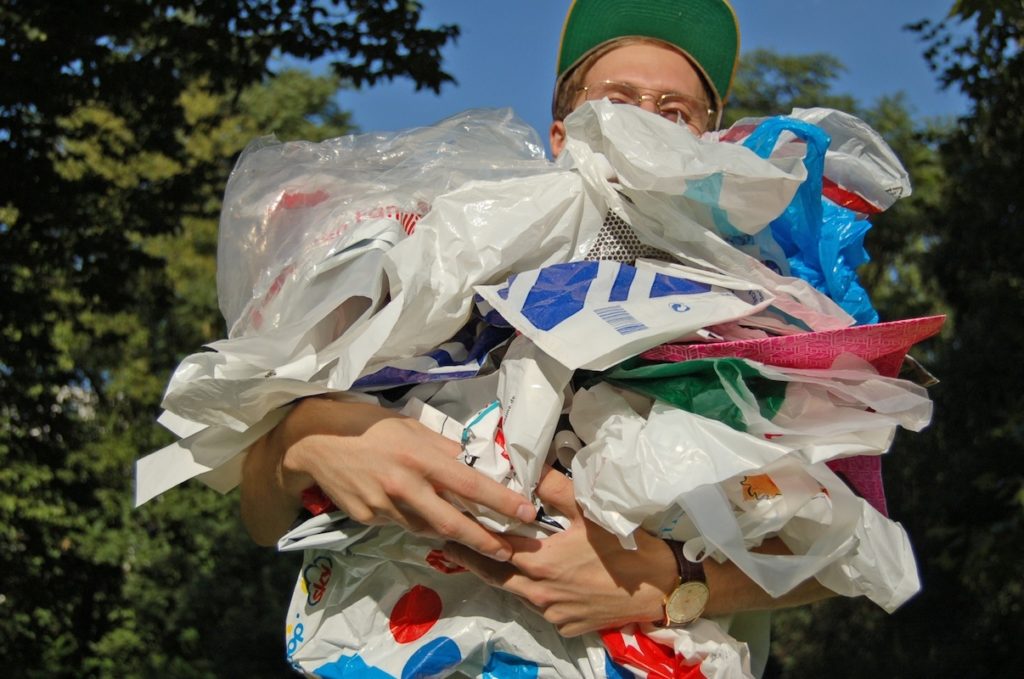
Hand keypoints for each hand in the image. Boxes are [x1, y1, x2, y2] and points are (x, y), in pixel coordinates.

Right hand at [242, 397, 535, 558]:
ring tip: (478, 539)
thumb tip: (478, 461)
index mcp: (420, 457)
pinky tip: (424, 518)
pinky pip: (402, 525)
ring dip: (453, 534)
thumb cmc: (368, 425)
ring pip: (428, 528)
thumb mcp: (411, 427)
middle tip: (510, 551)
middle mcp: (405, 486)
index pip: (469, 483)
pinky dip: (418, 524)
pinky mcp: (369, 519)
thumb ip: (444, 447)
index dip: (500, 501)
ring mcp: (385, 507)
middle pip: (453, 522)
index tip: (526, 513)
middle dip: (484, 540)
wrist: (315, 440)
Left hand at [442, 466, 677, 636]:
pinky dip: (532, 593)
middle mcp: (540, 593)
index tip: (452, 525)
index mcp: (541, 563)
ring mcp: (552, 613)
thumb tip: (528, 467)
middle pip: (496, 576)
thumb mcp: (590, 511)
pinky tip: (534, 580)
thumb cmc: (625, 546)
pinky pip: (540, 609)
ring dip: (503, 576)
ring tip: (488, 558)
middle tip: (451, 545)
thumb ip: (554, 489)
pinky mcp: (566, 626)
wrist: (660, 587)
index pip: (495, 547)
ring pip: (517, 594)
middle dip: (473, 560)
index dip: (473, 535)